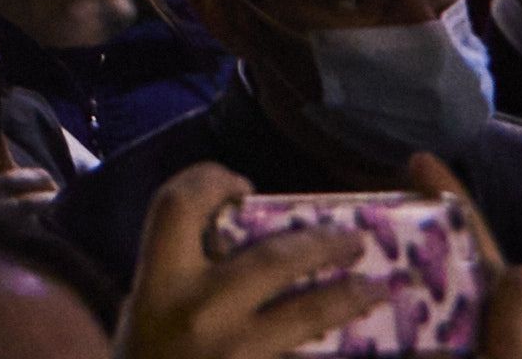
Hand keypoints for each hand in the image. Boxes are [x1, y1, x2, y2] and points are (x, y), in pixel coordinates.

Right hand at [120, 164, 396, 358]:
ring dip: (349, 294)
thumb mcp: (145, 309)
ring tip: (376, 286)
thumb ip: (181, 275)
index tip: (240, 185)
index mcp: (159, 282)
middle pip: (270, 257)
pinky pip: (308, 356)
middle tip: (352, 238)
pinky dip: (341, 348)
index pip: (177, 206)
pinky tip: (360, 341)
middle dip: (320, 243)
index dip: (209, 181)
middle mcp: (198, 311)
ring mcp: (236, 351)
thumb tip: (230, 241)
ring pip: (308, 312)